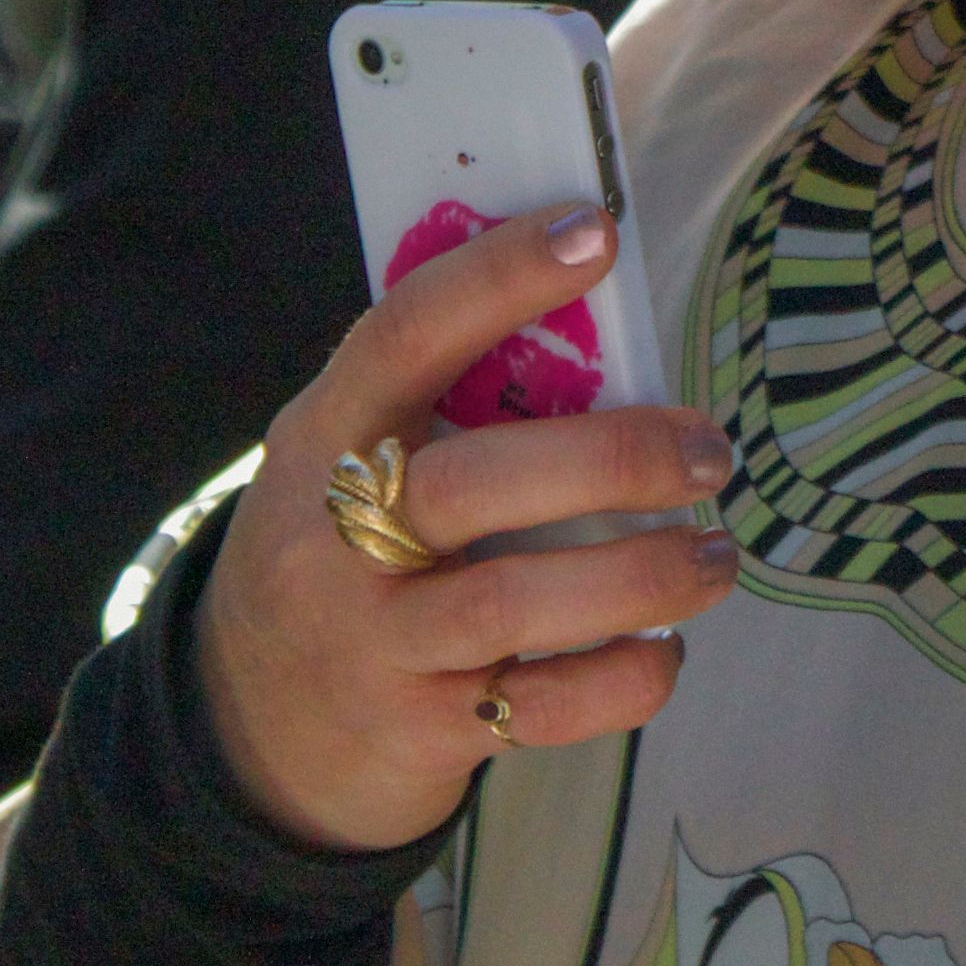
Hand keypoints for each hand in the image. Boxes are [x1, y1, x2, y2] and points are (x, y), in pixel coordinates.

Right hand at [191, 204, 734, 858]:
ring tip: (714, 557)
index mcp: (326, 439)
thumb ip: (447, 399)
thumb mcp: (354, 462)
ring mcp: (370, 644)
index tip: (594, 231)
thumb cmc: (345, 555)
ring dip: (643, 574)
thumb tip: (608, 315)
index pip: (401, 338)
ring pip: (514, 603)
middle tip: (710, 453)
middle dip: (612, 459)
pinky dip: (624, 677)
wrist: (252, 734)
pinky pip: (540, 708)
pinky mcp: (417, 731)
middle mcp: (332, 541)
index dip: (495, 279)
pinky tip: (664, 649)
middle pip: (473, 484)